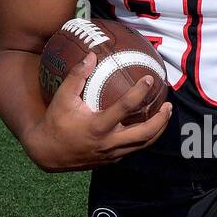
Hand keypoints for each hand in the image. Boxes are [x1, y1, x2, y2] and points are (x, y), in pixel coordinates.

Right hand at [22, 54, 171, 170]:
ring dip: (158, 130)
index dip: (140, 92)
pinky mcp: (112, 160)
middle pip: (145, 133)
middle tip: (168, 104)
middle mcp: (108, 143)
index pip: (125, 107)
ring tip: (165, 115)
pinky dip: (145, 138)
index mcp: (98, 127)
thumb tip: (91, 55)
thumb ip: (77, 76)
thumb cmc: (55, 122)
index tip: (149, 79)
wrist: (48, 153)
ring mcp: (112, 154)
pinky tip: (149, 126)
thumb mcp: (62, 98)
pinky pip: (134, 149)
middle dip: (160, 119)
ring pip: (143, 144)